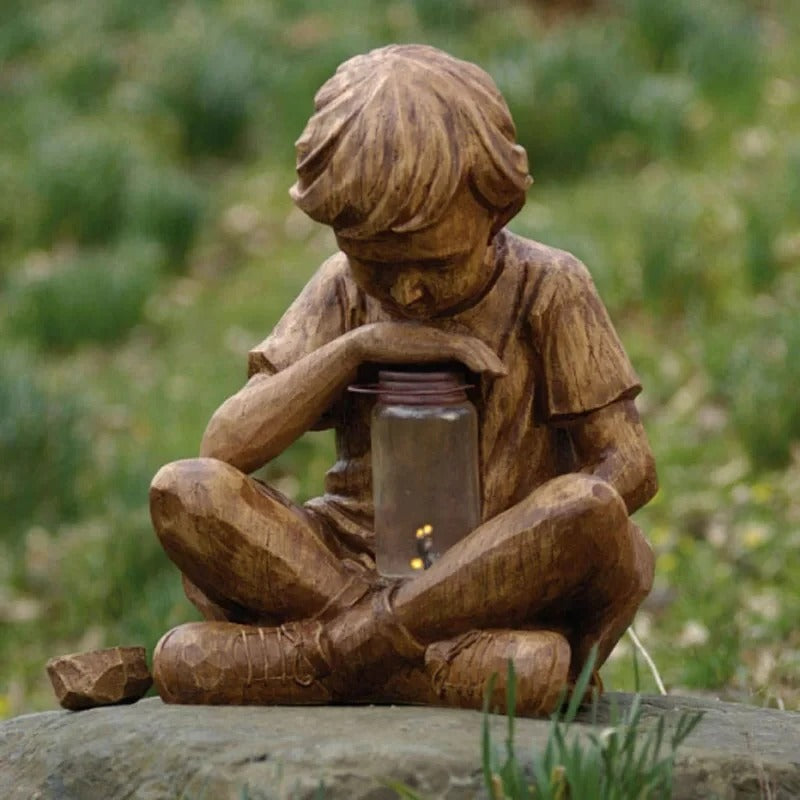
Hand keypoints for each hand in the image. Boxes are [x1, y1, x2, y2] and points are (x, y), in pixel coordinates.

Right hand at [349, 322, 506, 376]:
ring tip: (498, 375)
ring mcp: (436, 337)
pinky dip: (475, 359)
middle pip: (472, 344)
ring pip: (471, 346)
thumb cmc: (379, 357)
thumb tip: (420, 390)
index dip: (478, 356)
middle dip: (490, 358)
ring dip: (488, 360)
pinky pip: (462, 350)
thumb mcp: (403, 365)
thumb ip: (416, 371)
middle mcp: (437, 335)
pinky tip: (483, 371)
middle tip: (501, 374)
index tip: (487, 372)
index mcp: (432, 339)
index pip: (463, 344)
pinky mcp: (434, 343)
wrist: (366, 345)